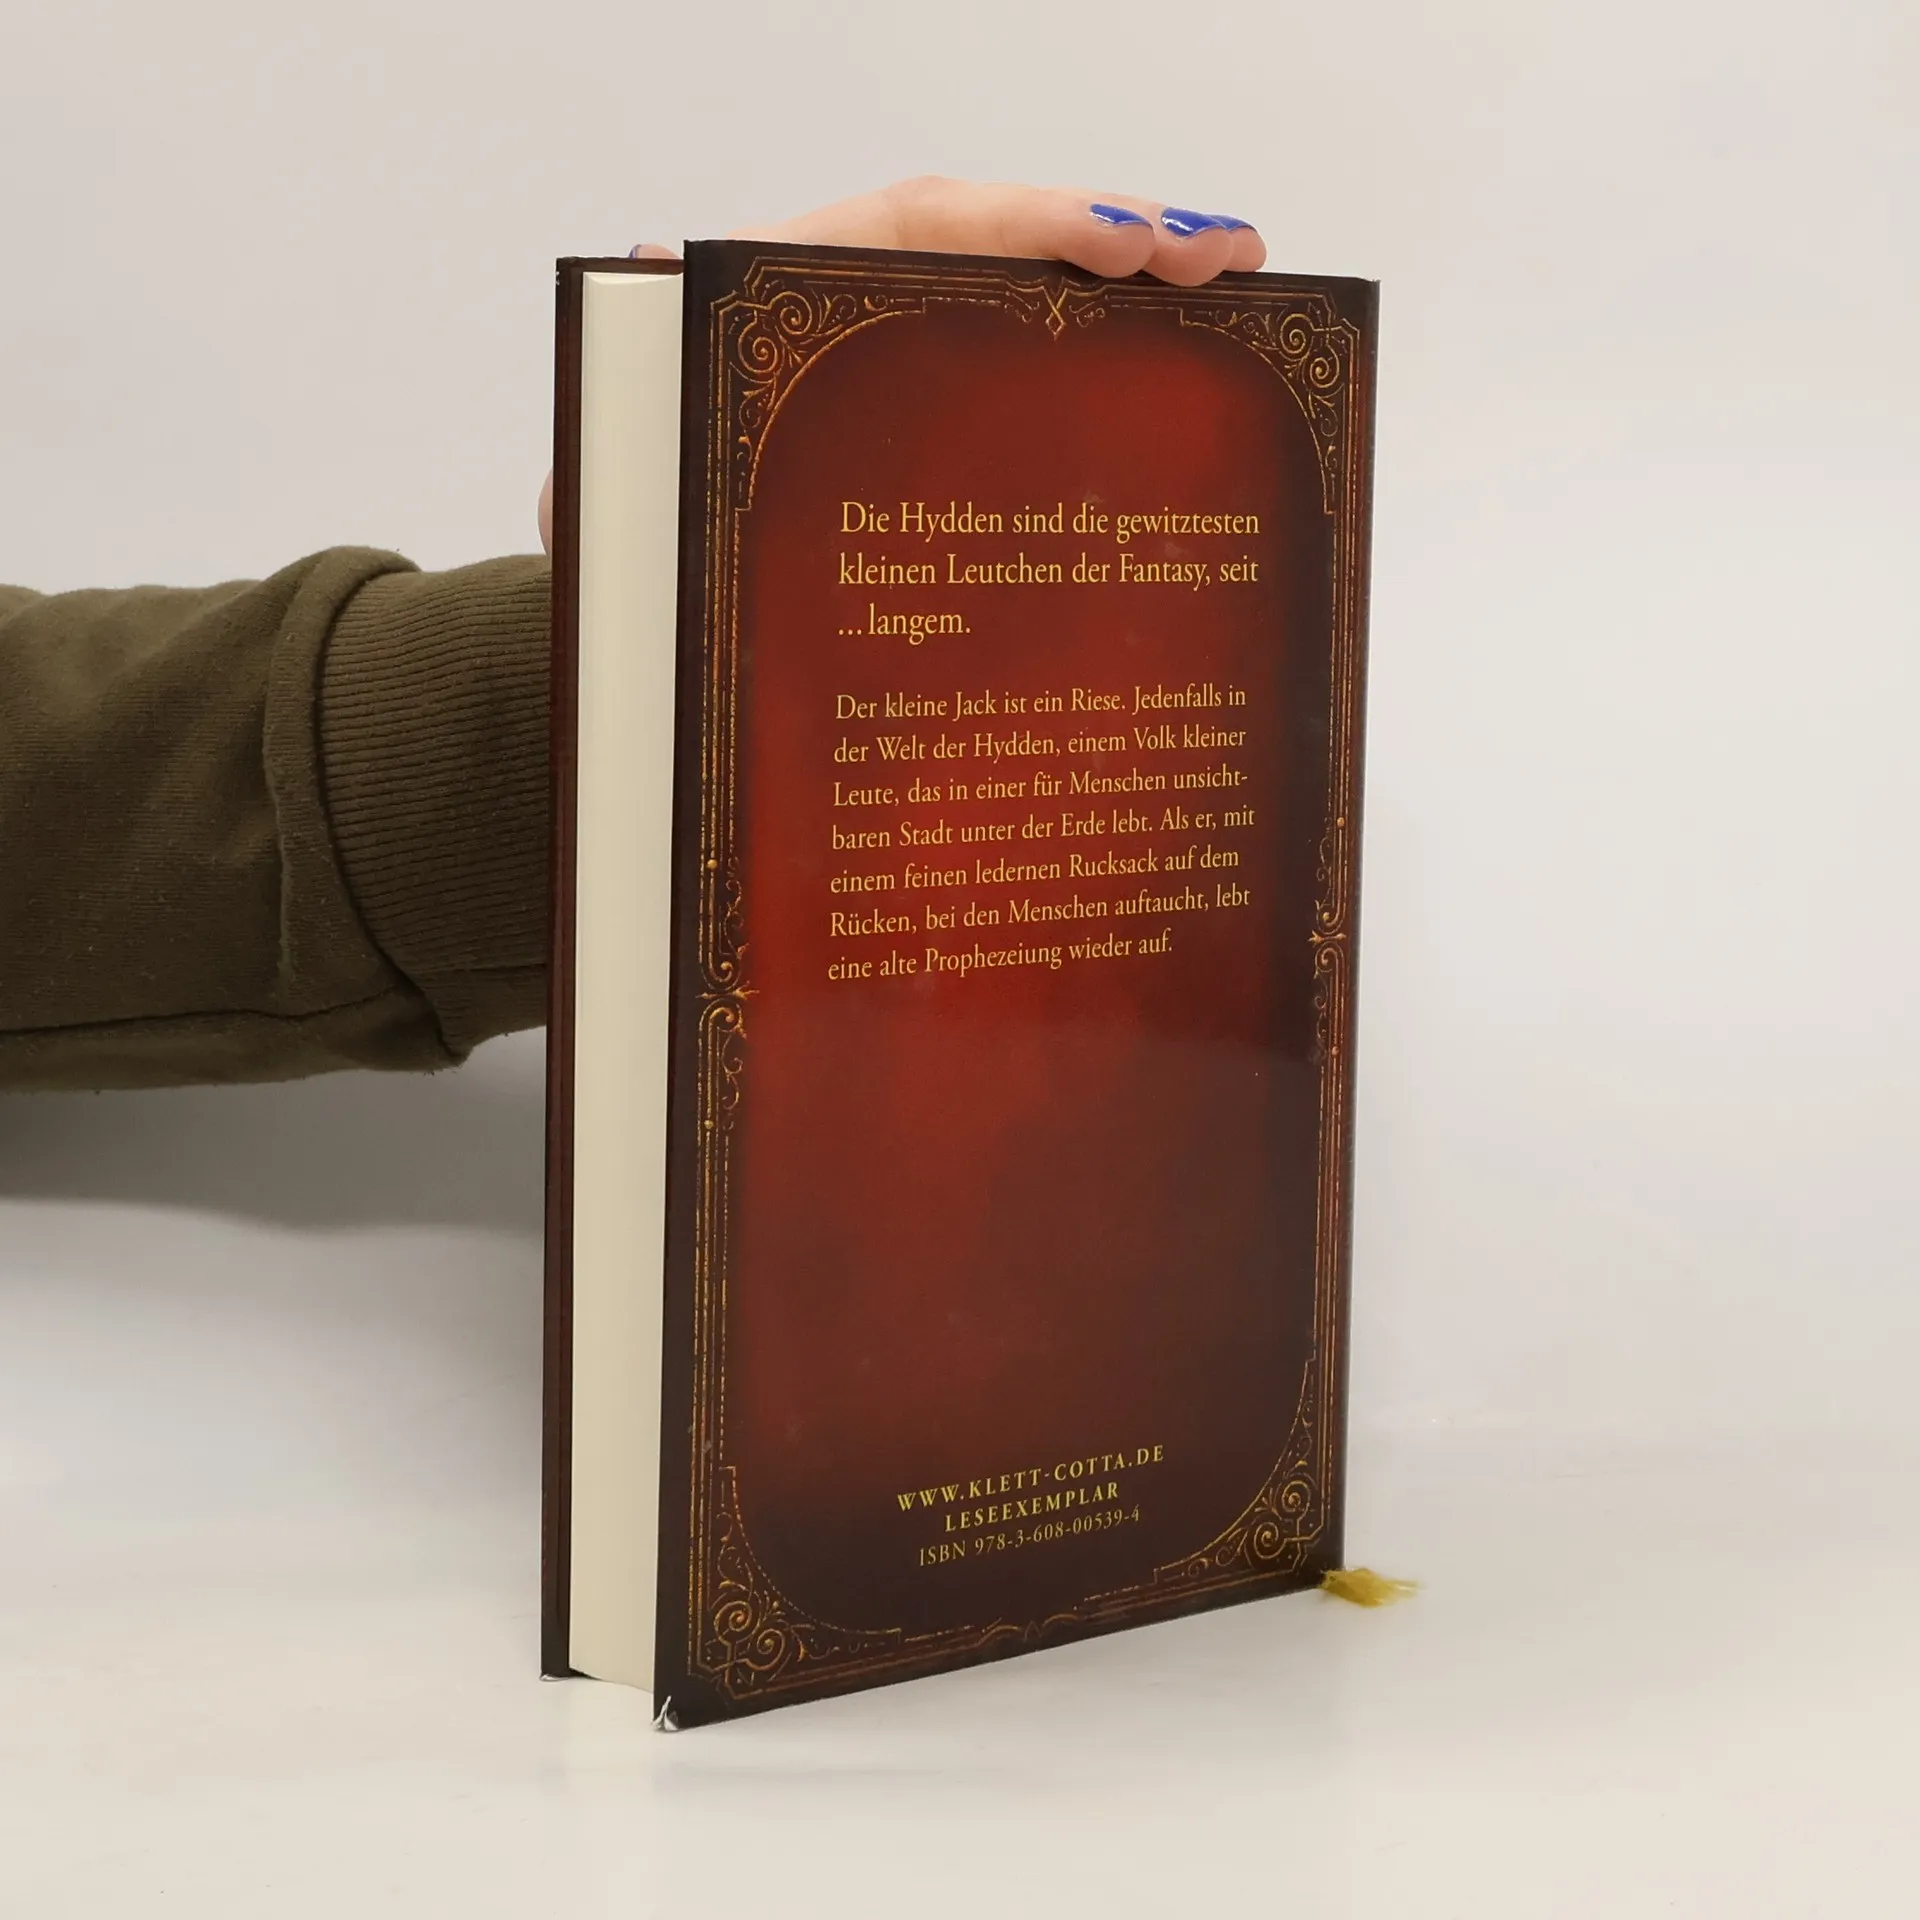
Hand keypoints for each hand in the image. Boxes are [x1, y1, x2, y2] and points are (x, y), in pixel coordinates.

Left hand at [537, 178, 1265, 551]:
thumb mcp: (614, 484)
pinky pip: (1008, 382)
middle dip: (1113, 235)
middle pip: (990, 241)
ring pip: (1012, 304)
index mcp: (766, 299)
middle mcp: (836, 310)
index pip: (913, 225)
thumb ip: (645, 393)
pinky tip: (1167, 381)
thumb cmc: (617, 549)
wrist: (622, 612)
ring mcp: (883, 368)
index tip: (1128, 250)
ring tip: (1230, 294)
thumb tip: (654, 265)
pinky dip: (1089, 369)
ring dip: (1121, 294)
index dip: (1025, 226)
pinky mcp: (912, 430)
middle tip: (1232, 257)